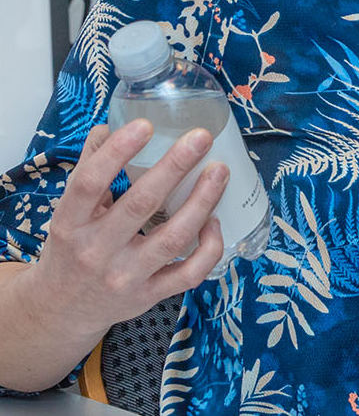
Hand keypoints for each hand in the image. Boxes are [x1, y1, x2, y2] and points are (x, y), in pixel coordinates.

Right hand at [20, 120, 226, 338]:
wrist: (61, 310)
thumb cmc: (70, 249)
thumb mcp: (69, 211)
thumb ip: (89, 169)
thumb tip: (109, 127)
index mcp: (69, 223)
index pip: (90, 183)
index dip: (118, 152)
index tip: (146, 125)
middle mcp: (96, 251)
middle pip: (140, 204)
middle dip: (175, 167)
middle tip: (201, 138)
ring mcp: (125, 276)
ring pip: (173, 238)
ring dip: (202, 201)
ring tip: (220, 171)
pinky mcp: (150, 295)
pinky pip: (190, 272)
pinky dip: (210, 246)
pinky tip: (216, 220)